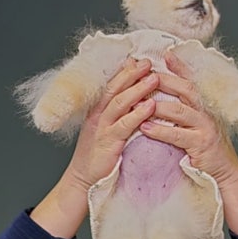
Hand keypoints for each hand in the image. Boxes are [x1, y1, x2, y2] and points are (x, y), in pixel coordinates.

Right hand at [66, 57, 157, 190]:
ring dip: (138, 89)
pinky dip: (138, 115)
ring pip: (120, 103)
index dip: (126, 70)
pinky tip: (151, 107)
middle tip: (148, 62)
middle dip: (132, 74)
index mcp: (98, 108)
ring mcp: (102, 127)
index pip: (112, 83)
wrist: (83, 179)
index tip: (141, 59)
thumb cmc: (98, 152)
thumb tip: (134, 94)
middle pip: (115, 88)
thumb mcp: (105, 126)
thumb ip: (116, 109)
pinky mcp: (108, 143)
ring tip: (154, 78)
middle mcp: (98, 114)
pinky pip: (124, 125)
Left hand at [139, 51, 237, 186]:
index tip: (166, 53)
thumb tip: (158, 95)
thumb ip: (182, 108)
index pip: (191, 79)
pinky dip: (160, 130)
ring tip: (137, 102)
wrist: (224, 171)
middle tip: (143, 75)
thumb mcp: (196, 122)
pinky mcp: (201, 144)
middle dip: (163, 80)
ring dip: (157, 105)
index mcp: (203, 103)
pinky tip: (145, 128)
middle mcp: (206, 111)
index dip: (180, 66)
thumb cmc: (205, 145)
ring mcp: (205, 126)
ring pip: (179, 110)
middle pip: (185, 89)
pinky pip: (177, 135)